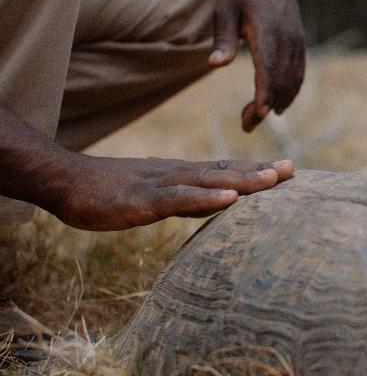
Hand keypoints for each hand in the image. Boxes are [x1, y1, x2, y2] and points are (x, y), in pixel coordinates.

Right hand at [54, 156, 293, 230]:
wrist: (65, 182)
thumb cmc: (110, 191)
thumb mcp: (154, 195)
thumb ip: (185, 199)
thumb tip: (215, 205)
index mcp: (181, 175)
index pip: (224, 171)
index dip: (254, 170)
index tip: (285, 172)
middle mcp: (177, 175)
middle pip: (225, 172)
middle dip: (260, 171)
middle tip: (293, 170)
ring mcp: (161, 186)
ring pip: (208, 181)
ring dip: (242, 180)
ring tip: (274, 178)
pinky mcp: (143, 201)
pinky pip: (178, 199)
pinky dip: (205, 198)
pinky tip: (229, 200)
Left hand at [208, 0, 304, 131]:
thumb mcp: (225, 10)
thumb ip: (223, 39)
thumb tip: (215, 65)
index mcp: (266, 29)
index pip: (269, 67)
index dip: (265, 92)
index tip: (259, 114)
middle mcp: (286, 38)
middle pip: (280, 80)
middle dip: (265, 106)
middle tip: (246, 125)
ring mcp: (296, 41)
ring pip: (293, 80)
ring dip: (277, 102)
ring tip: (257, 118)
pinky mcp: (300, 44)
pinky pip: (299, 73)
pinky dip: (289, 92)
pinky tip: (277, 105)